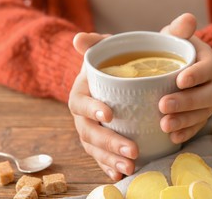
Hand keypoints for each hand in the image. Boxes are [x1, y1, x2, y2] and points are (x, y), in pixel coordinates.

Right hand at [68, 33, 138, 180]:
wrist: (112, 77)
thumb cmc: (110, 64)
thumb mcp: (106, 49)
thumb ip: (96, 42)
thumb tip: (78, 37)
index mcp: (81, 91)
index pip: (80, 102)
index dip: (91, 108)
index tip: (109, 113)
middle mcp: (82, 114)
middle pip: (89, 131)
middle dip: (109, 142)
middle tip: (132, 150)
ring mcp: (90, 129)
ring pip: (95, 148)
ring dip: (111, 159)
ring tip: (131, 166)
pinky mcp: (99, 141)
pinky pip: (100, 156)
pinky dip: (108, 165)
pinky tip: (121, 174)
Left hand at [159, 13, 211, 143]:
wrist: (177, 65)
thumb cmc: (174, 48)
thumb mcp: (176, 35)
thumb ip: (180, 28)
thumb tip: (188, 19)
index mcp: (207, 61)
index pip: (207, 68)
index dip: (196, 75)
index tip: (179, 80)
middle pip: (207, 95)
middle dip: (186, 102)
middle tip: (163, 105)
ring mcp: (207, 101)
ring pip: (203, 113)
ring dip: (185, 121)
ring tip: (165, 126)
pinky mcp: (200, 115)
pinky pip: (197, 126)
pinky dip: (186, 132)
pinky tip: (172, 138)